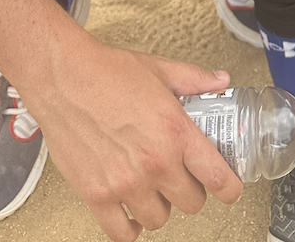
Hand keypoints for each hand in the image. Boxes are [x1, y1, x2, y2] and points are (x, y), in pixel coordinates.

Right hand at [27, 31, 241, 239]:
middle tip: (182, 176)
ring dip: (160, 206)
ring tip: (153, 187)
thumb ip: (195, 80)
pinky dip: (129, 227)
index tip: (230, 188)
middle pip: (192, 203)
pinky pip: (122, 233)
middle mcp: (154, 162)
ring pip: (159, 219)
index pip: (218, 177)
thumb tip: (221, 82)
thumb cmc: (107, 71)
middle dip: (191, 190)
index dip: (230, 188)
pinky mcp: (96, 195)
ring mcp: (125, 183)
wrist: (63, 76)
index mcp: (175, 131)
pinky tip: (130, 211)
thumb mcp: (160, 70)